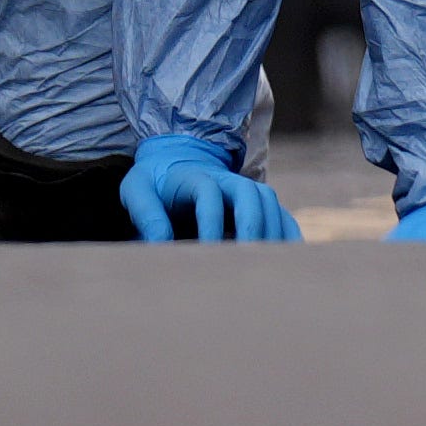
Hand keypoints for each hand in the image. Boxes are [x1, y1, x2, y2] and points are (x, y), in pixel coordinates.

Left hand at [121, 136, 295, 243]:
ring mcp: (245, 188)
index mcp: (195, 175)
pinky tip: (289, 258)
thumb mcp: (137, 189)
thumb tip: (160, 246)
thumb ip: (145, 214)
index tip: (205, 251)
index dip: (210, 222)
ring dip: (272, 231)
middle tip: (248, 257)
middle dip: (252, 224)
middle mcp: (227, 179)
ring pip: (270, 203)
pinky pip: (279, 214)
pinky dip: (287, 233)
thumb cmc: (154, 182)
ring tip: (268, 264)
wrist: (175, 161)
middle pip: (251, 194)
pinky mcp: (256, 202)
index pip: (209, 195)